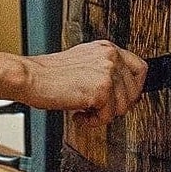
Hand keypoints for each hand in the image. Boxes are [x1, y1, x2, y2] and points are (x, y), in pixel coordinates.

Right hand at [27, 40, 147, 122]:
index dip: (135, 87)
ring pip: (122, 106)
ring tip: (85, 112)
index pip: (140, 67)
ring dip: (103, 115)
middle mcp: (110, 57)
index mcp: (107, 48)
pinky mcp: (101, 90)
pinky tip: (79, 115)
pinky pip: (107, 116)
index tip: (126, 98)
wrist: (30, 77)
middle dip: (118, 106)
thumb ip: (103, 70)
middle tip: (101, 110)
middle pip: (134, 91)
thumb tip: (120, 89)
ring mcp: (107, 73)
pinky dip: (93, 122)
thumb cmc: (49, 73)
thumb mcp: (83, 62)